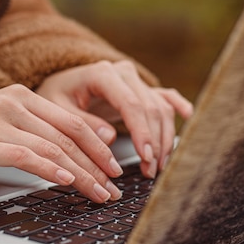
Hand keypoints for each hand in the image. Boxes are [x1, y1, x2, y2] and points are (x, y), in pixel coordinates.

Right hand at [0, 84, 123, 202]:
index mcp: (25, 96)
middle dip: (96, 165)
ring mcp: (0, 120)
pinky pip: (25, 155)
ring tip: (98, 192)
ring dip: (81, 174)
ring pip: (53, 148)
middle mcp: (15, 102)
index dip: (98, 146)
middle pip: (68, 136)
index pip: (72, 122)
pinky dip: (49, 170)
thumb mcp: (5, 123)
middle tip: (114, 187)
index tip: (114, 168)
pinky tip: (66, 181)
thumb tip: (72, 156)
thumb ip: (37, 131)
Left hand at [36, 60, 192, 178]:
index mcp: (102, 74)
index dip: (141, 132)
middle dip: (154, 142)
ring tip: (156, 166)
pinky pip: (164, 98)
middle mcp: (123, 73)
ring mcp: (135, 80)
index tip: (145, 156)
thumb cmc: (55, 97)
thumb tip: (109, 138)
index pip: (130, 103)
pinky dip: (176, 108)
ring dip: (163, 138)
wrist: (59, 85)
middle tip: (150, 171)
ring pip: (160, 107)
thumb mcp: (56, 110)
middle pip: (150, 108)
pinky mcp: (140, 90)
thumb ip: (81, 123)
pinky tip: (188, 116)